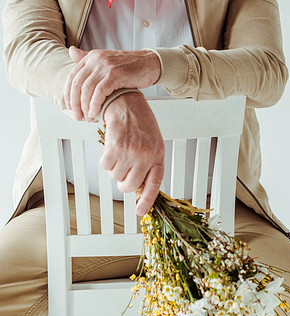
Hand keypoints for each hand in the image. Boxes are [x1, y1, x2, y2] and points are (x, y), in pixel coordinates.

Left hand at [64, 46, 161, 120]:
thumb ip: (87, 57)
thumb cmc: (128, 66)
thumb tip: (71, 51)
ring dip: (84, 106)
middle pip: (77, 84)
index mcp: (91, 56)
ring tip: (87, 117)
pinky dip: (95, 104)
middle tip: (76, 116)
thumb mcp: (105, 59)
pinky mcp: (115, 75)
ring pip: (86, 89)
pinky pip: (99, 92)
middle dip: (74, 103)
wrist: (149, 64)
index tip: (70, 107)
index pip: (72, 76)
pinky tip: (95, 113)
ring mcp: (105, 67)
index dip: (68, 93)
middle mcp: (96, 60)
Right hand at [100, 93, 164, 215]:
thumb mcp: (153, 143)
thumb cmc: (140, 123)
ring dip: (114, 168)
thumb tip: (139, 187)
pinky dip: (105, 160)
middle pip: (129, 185)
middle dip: (123, 182)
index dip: (147, 201)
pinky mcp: (115, 147)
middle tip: (123, 169)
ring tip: (119, 152)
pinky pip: (105, 166)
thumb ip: (149, 164)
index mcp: (158, 156)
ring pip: (115, 176)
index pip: (153, 185)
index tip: (140, 212)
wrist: (127, 103)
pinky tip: (111, 148)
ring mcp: (130, 152)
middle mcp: (146, 156)